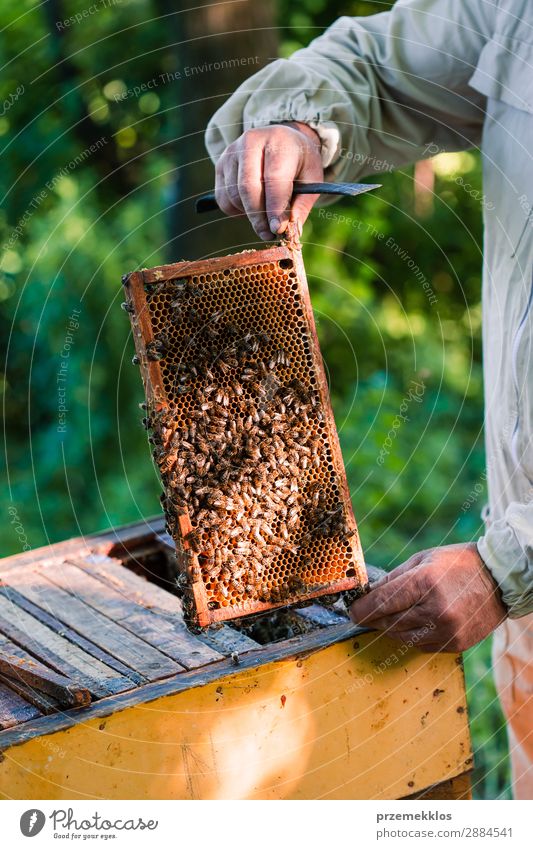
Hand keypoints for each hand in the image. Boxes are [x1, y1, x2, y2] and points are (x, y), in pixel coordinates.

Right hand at [214, 122, 323, 239]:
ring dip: (249, 215)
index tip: (277, 229)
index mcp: (279, 141)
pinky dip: (236, 211)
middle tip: (268, 234)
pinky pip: (223, 198)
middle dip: (258, 217)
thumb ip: (302, 204)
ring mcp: (232, 152)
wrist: (281, 140)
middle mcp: (251, 142)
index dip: (275, 208)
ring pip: (234, 195)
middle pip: (248, 187)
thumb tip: (289, 230)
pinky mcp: (220, 165)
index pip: (274, 178)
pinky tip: (251, 207)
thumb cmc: (299, 162)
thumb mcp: (311, 178)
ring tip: (265, 217)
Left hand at [349, 543, 506, 651]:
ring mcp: (446, 630)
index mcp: (424, 582)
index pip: (381, 603)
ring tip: (393, 616)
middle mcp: (435, 609)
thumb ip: (394, 578)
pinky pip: (421, 645)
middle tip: (368, 614)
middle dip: (375, 618)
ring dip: (392, 628)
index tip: (352, 612)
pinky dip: (413, 636)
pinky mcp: (455, 644)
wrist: (499, 579)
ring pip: (402, 637)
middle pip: (389, 622)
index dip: (362, 609)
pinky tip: (417, 622)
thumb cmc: (458, 564)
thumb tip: (369, 594)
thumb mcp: (423, 560)